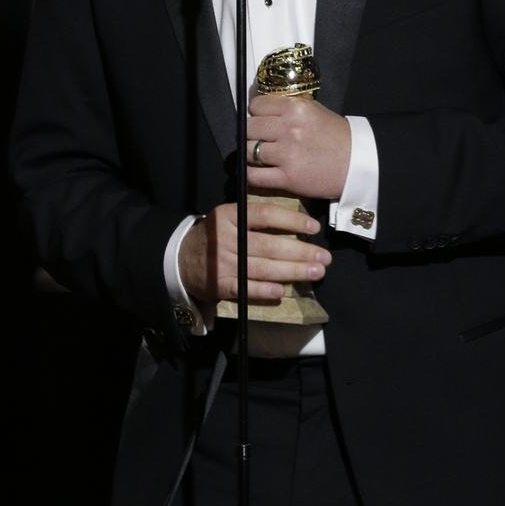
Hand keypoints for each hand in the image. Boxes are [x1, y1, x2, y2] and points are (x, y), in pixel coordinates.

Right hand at [178, 200, 329, 307]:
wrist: (181, 258)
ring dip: (292, 271)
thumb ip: (254, 219)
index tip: (313, 227)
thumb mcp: (228, 218)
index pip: (265, 214)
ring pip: (263, 267)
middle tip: (324, 257)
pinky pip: (246, 288)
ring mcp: (223, 262)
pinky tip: (282, 290)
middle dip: (300, 251)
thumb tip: (296, 227)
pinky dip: (264, 290)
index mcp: (230, 216)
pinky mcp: (219, 283)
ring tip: (315, 272)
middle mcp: (226, 238)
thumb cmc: (214, 237)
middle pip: (269, 245)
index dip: (292, 220)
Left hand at [246, 94, 350, 200]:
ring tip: (254, 157)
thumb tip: (262, 112)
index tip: (260, 121)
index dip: (255, 114)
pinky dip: (248, 175)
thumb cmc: (337, 138)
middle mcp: (289, 128)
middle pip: (247, 128)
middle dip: (248, 134)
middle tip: (255, 140)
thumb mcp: (314, 112)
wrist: (357, 164)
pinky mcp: (288, 177)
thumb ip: (288, 110)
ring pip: (247, 151)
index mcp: (296, 109)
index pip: (256, 106)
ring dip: (247, 155)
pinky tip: (252, 172)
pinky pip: (254, 176)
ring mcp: (287, 154)